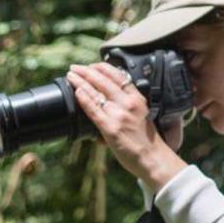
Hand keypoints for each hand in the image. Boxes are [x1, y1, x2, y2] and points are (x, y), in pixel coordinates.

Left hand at [66, 63, 186, 191]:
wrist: (152, 157)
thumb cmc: (147, 140)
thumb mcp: (142, 114)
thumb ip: (128, 105)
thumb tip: (110, 99)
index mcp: (137, 98)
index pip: (119, 76)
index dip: (103, 68)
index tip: (92, 65)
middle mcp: (128, 103)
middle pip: (104, 81)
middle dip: (87, 71)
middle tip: (76, 67)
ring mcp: (119, 115)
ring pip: (96, 92)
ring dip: (81, 81)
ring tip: (71, 75)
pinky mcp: (110, 128)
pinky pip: (93, 109)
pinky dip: (84, 98)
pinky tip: (77, 91)